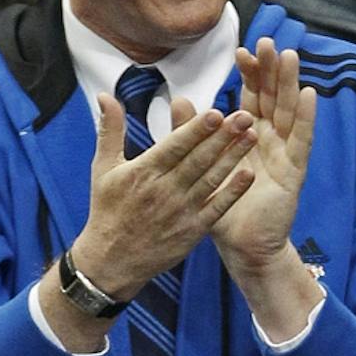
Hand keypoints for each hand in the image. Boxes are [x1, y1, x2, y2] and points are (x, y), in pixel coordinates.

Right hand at [75, 95, 255, 298]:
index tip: (217, 112)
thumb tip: (105, 95)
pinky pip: (216, 208)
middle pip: (199, 159)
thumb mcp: (103, 168)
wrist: (112, 260)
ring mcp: (181, 211)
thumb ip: (110, 129)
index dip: (197, 129)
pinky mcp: (192, 230)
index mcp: (144, 172)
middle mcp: (164, 190)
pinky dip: (232, 192)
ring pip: (211, 179)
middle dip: (224, 137)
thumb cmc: (108, 211)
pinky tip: (248, 175)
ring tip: (252, 137)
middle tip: (246, 116)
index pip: (175, 145)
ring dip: (233, 157)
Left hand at [211, 38, 317, 276]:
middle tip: (269, 42)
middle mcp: (269, 140)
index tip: (242, 52)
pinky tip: (309, 95)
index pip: (251, 97)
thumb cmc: (223, 208)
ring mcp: (284, 154)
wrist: (242, 246)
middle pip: (273, 97)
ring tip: (290, 56)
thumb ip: (191, 134)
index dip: (249, 74)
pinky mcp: (294, 172)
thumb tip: (177, 99)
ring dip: (290, 84)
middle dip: (271, 70)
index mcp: (247, 136)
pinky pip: (302, 141)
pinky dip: (307, 118)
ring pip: (289, 112)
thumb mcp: (200, 166)